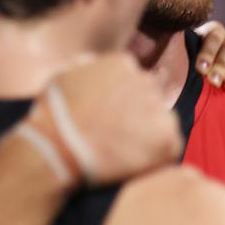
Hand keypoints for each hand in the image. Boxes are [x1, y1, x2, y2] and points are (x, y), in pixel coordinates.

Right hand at [27, 51, 180, 186]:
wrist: (58, 148)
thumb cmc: (53, 116)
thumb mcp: (63, 75)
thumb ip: (87, 65)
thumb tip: (96, 62)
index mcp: (123, 63)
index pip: (135, 80)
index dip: (124, 101)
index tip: (110, 116)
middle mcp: (146, 82)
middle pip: (152, 99)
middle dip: (139, 115)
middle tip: (118, 135)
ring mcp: (159, 109)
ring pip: (163, 122)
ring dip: (150, 135)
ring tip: (123, 150)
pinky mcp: (168, 137)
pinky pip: (171, 147)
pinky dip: (158, 157)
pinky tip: (134, 162)